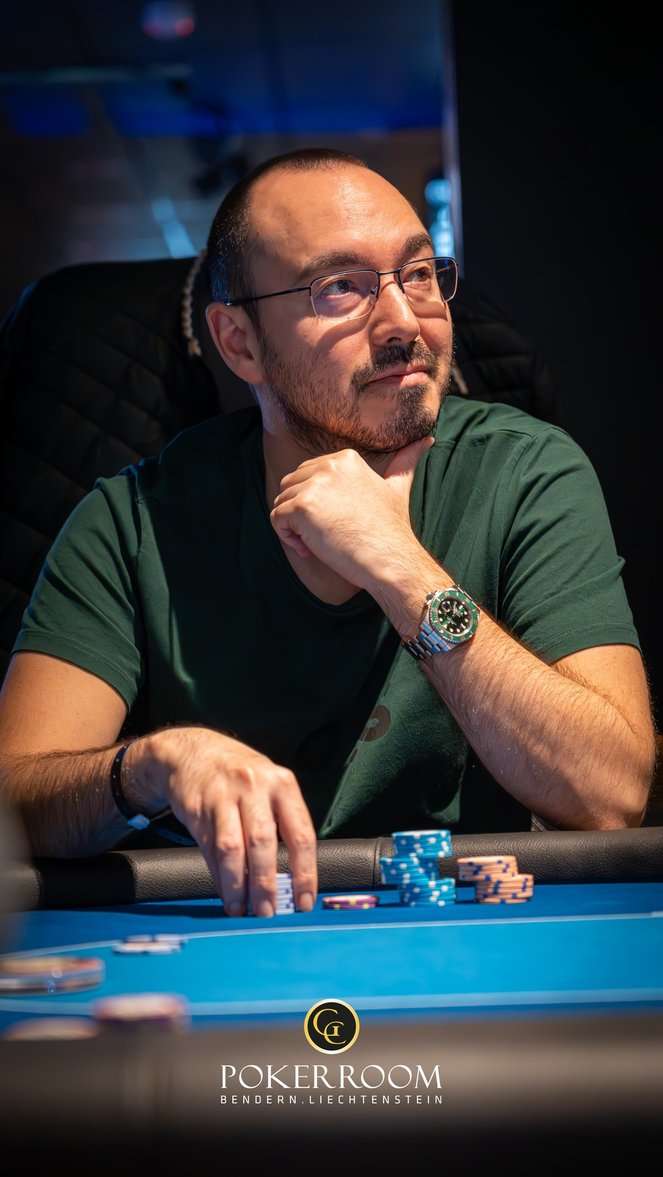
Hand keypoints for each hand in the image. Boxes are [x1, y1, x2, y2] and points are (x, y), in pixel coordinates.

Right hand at [127, 728, 316, 916]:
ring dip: (237, 885)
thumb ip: (281, 822)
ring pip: (232, 850)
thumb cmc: (238, 774)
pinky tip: (225, 891)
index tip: (304, 900)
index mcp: (282, 784)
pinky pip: (209, 849)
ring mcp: (223, 797)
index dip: (304, 872)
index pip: (300, 834)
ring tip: (241, 908)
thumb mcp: (268, 784)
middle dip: (266, 884)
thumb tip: (292, 877)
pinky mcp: (198, 809)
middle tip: (268, 912)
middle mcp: (254, 787)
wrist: (191, 751)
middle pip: (263, 844)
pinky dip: (218, 875)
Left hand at [270, 436, 433, 589]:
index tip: (336, 523)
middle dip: (301, 514)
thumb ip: (406, 462)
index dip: (316, 503)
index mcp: (345, 458)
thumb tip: (427, 439)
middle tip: (326, 536)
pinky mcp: (302, 507)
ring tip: (320, 543)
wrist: (391, 559)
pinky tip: (311, 549)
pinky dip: (287, 539)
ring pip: (281, 503)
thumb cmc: (392, 530)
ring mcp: (314, 485)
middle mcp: (329, 465)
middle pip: (291, 486)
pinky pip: (276, 519)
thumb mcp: (398, 487)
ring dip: (294, 528)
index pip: (307, 475)